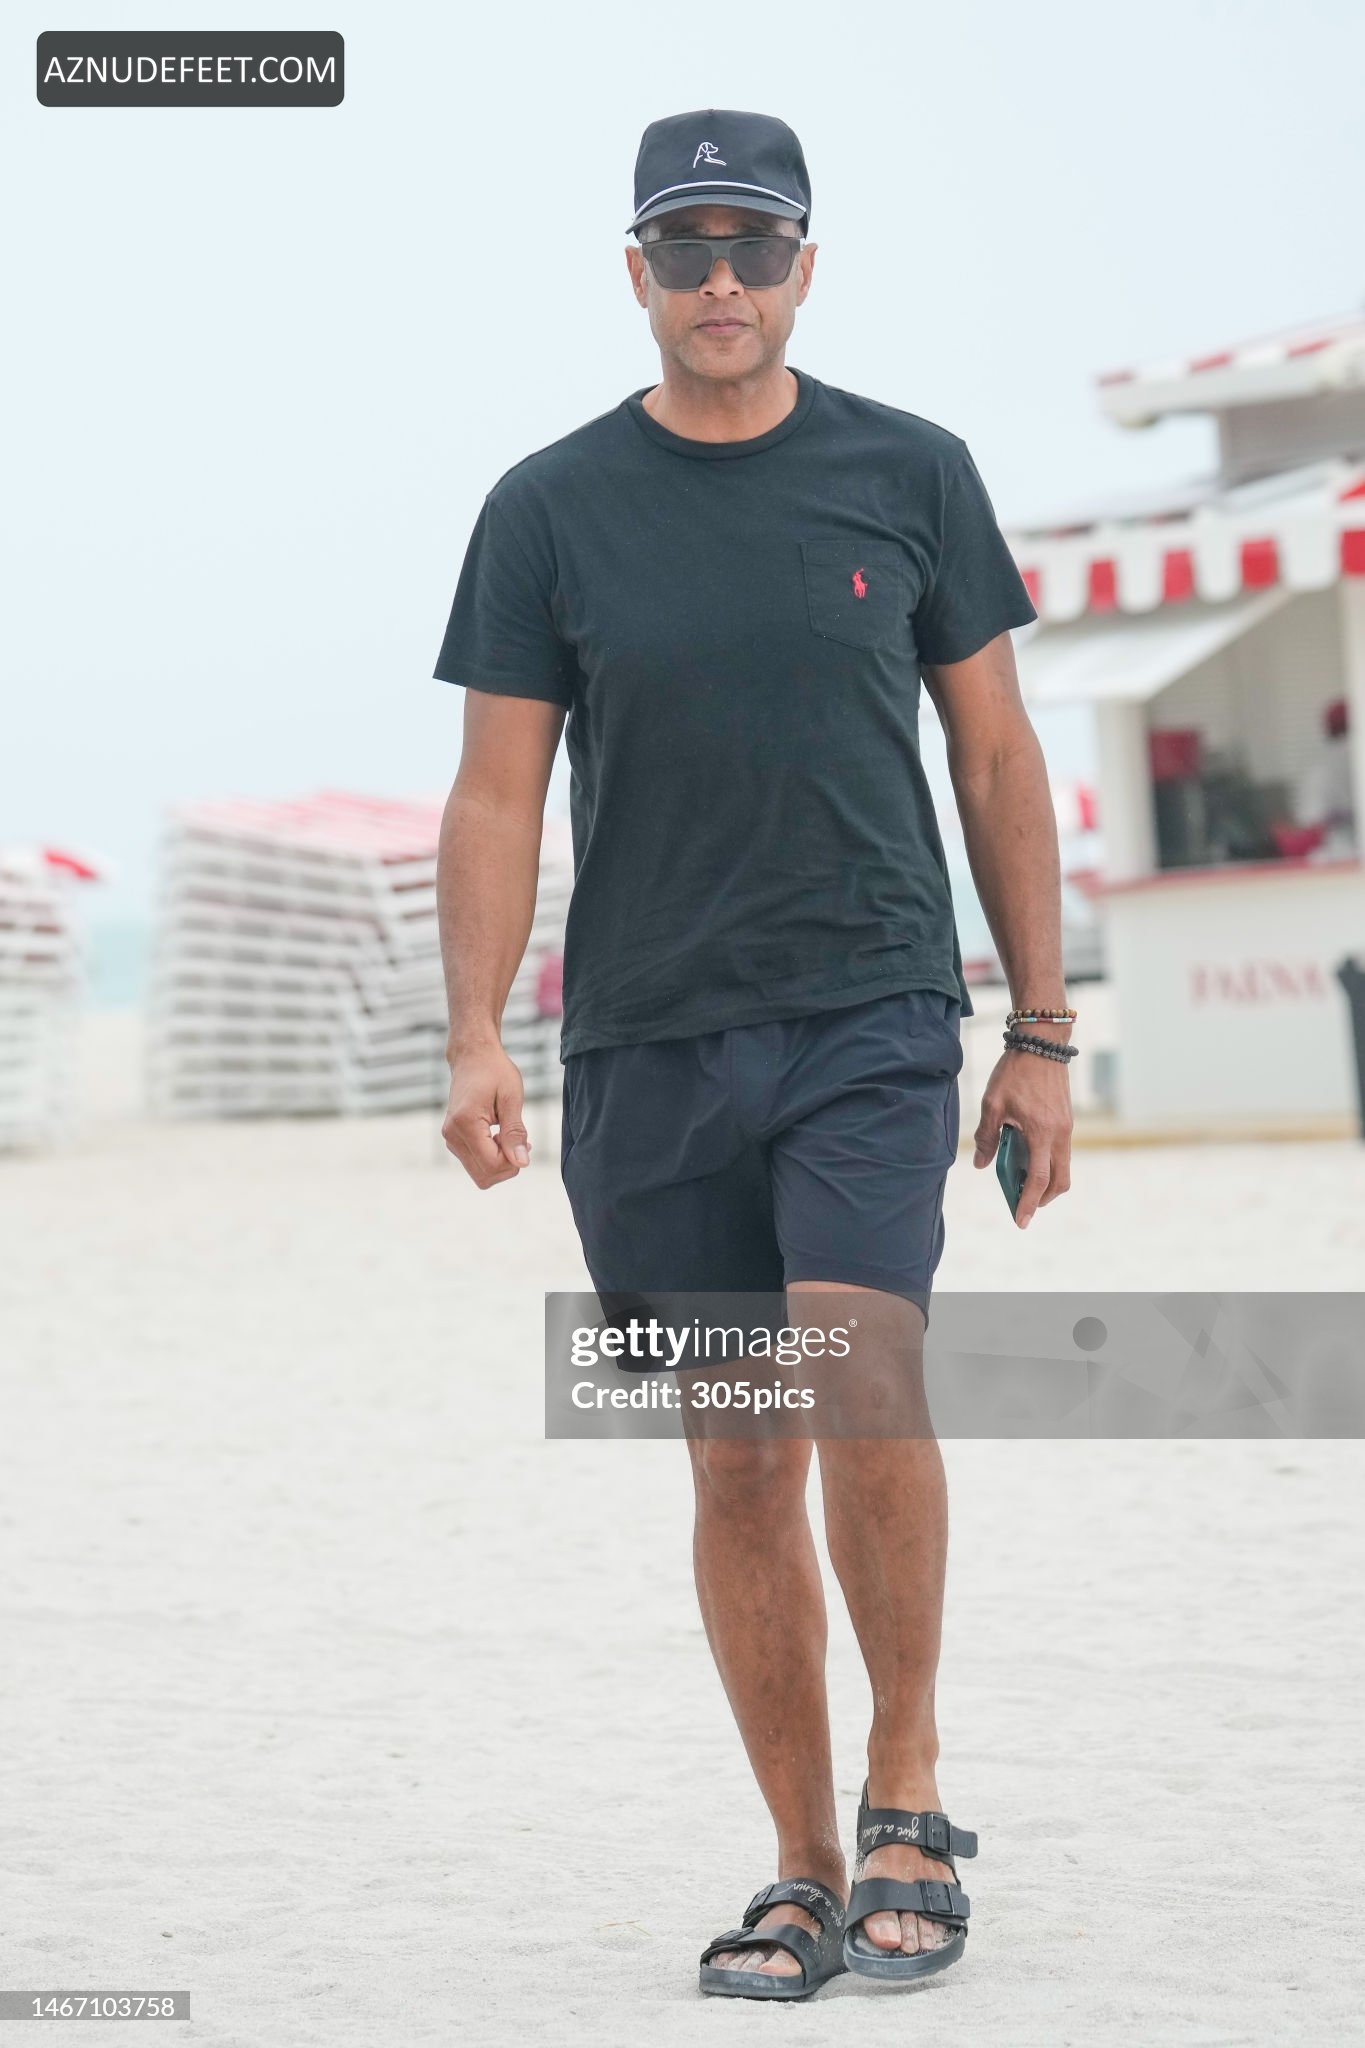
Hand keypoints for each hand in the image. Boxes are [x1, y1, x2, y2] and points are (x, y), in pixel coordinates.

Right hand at [442, 1041, 530, 1187]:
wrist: (473, 1056)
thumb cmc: (495, 1072)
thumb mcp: (511, 1098)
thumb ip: (515, 1132)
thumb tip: (522, 1163)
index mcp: (465, 1123)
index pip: (491, 1164)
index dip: (513, 1162)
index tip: (526, 1142)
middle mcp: (452, 1135)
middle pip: (484, 1176)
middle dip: (507, 1166)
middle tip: (520, 1141)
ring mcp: (450, 1139)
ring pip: (479, 1174)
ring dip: (500, 1163)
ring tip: (509, 1136)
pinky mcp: (453, 1139)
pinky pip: (474, 1163)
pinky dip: (491, 1158)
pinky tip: (499, 1138)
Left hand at [972, 1046, 1072, 1227]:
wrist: (1042, 1043)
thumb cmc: (1015, 1072)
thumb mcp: (992, 1104)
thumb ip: (987, 1137)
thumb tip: (982, 1164)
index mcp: (1042, 1133)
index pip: (1038, 1179)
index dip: (1028, 1202)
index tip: (1021, 1220)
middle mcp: (1060, 1134)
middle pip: (1059, 1181)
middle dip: (1042, 1198)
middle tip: (1022, 1204)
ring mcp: (1067, 1127)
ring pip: (1063, 1167)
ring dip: (1046, 1180)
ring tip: (1020, 1180)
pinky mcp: (1067, 1120)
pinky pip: (1061, 1151)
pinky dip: (1047, 1162)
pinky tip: (1026, 1155)